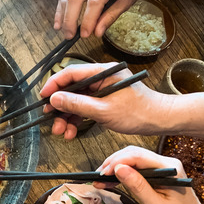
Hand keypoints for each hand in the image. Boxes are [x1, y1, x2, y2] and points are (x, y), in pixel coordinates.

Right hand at [40, 62, 170, 138]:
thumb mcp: (104, 110)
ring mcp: (102, 90)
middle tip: (50, 119)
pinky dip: (77, 119)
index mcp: (103, 72)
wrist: (160, 120)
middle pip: (72, 89)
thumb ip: (77, 104)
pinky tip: (71, 131)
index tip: (43, 97)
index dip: (54, 84)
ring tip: (62, 131)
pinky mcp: (104, 101)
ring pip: (76, 101)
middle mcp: (101, 78)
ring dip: (67, 117)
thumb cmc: (139, 112)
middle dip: (60, 107)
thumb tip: (55, 99)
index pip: (71, 73)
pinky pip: (85, 108)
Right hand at [53, 0, 156, 38]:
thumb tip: (97, 32)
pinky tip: (60, 20)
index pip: (95, 0)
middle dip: (70, 18)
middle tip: (69, 35)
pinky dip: (61, 7)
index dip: (88, 19)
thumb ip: (112, 15)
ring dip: (63, 15)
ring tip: (64, 31)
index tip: (85, 35)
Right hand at [94, 146, 203, 203]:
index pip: (138, 156)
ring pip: (132, 158)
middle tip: (98, 175)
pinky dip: (121, 172)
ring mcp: (160, 166)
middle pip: (133, 153)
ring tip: (100, 178)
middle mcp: (165, 162)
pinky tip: (110, 179)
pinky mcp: (156, 172)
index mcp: (168, 167)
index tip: (103, 173)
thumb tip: (119, 169)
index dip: (118, 162)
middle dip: (113, 163)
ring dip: (115, 166)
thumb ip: (138, 186)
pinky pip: (136, 167)